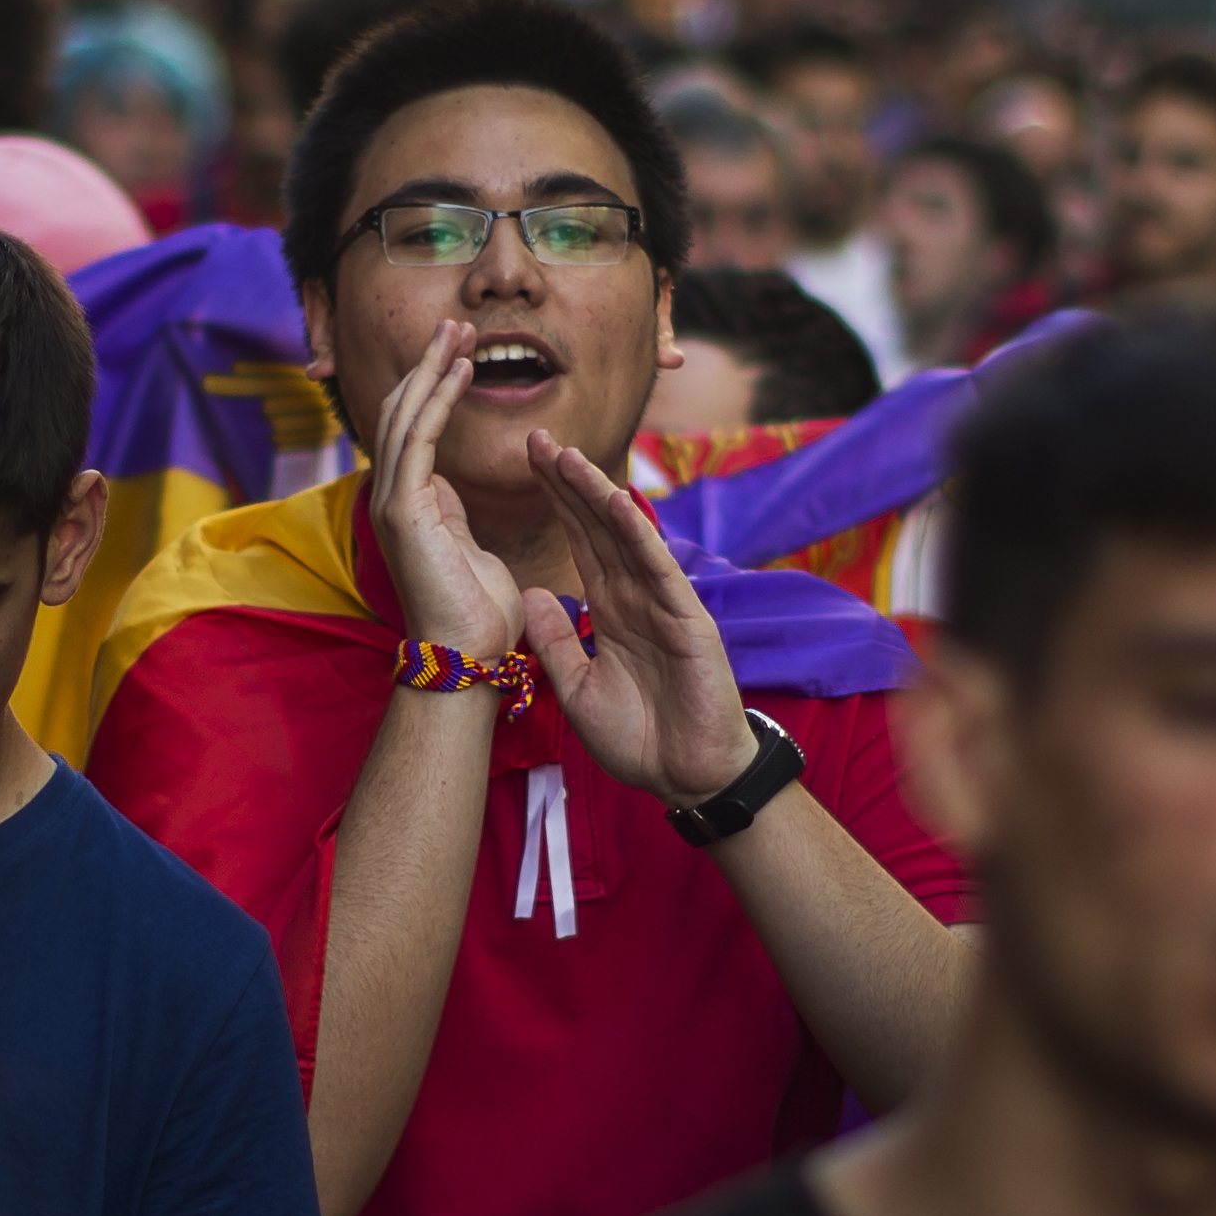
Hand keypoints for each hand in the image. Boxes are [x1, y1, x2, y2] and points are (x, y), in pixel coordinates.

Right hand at [369, 321, 523, 656]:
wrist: (466, 657)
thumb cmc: (478, 616)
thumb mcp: (471, 551)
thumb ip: (457, 518)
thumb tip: (454, 495)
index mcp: (410, 505)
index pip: (413, 430)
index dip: (433, 388)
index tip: (459, 355)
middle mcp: (393, 497)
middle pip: (402, 411)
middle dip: (428, 364)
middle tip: (454, 324)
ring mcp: (393, 501)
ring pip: (405, 415)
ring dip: (432, 368)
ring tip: (456, 330)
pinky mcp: (404, 509)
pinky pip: (418, 438)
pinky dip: (438, 399)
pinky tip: (460, 370)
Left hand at [519, 430, 759, 806]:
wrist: (685, 778)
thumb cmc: (640, 739)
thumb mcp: (577, 687)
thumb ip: (556, 641)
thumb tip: (531, 594)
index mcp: (611, 610)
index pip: (579, 542)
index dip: (554, 502)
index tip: (527, 463)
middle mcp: (636, 597)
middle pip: (598, 527)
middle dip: (568, 482)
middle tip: (536, 437)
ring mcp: (664, 605)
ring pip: (626, 538)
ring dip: (597, 496)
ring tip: (567, 456)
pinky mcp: (688, 621)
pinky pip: (659, 571)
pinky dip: (640, 535)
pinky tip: (618, 502)